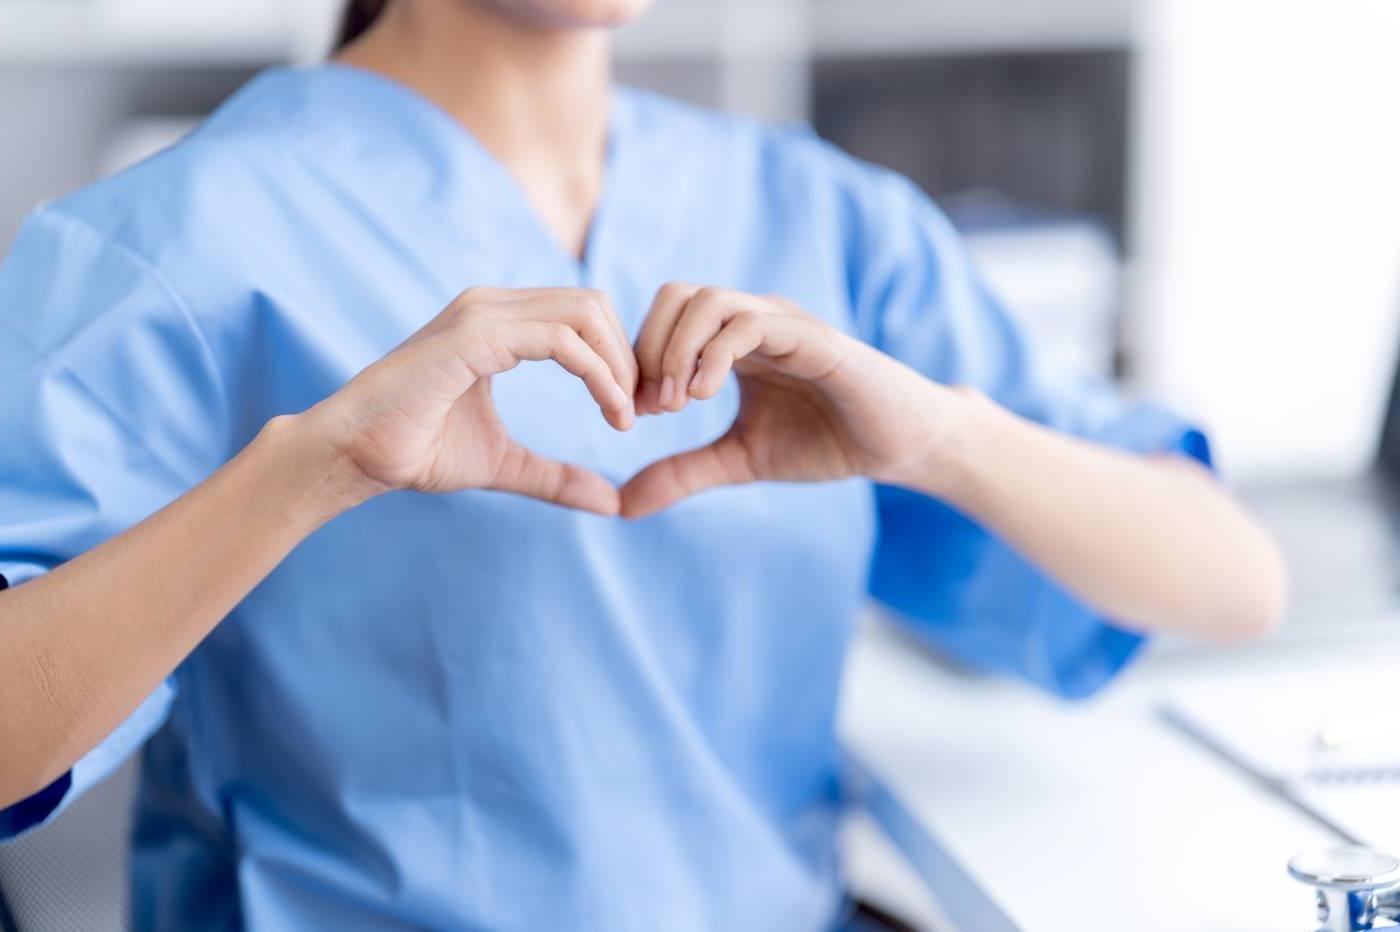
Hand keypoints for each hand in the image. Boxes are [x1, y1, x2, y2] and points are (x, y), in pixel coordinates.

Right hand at [307, 286, 635, 513]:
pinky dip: (597, 373)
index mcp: (499, 323)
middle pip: (594, 305)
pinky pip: (561, 340)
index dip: (620, 358)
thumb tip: (611, 503)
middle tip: (641, 413)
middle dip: (629, 356)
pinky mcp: (476, 336)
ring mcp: (482, 314)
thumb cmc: (415, 451)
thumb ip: (555, 477)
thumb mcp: (504, 464)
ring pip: (585, 313)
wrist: (354, 455)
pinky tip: (609, 410)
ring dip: (619, 364)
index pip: (583, 316)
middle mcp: (492, 306)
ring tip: (627, 416)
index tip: (634, 413)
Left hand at [623, 285, 964, 517]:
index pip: (665, 317)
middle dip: (650, 349)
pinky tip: (703, 396)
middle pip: (676, 295)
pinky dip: (714, 355)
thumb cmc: (825, 442)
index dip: (639, 360)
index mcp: (734, 340)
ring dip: (677, 351)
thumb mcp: (740, 459)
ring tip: (675, 405)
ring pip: (708, 301)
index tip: (634, 414)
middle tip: (651, 408)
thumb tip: (622, 505)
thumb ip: (683, 473)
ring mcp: (783, 323)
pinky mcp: (812, 338)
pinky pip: (750, 324)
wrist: (898, 445)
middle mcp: (755, 319)